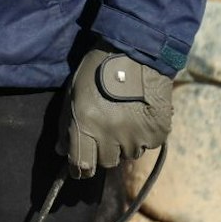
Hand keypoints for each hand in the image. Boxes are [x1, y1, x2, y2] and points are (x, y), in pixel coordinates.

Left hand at [63, 48, 173, 178]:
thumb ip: (66, 124)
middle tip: (104, 130)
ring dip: (123, 143)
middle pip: (106, 161)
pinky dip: (142, 135)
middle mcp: (112, 135)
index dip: (79, 168)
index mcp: (86, 125)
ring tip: (123, 117)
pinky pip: (147, 145)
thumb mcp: (73, 92)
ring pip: (127, 154)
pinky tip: (139, 114)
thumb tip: (61, 151)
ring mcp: (137, 136)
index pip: (81, 164)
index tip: (80, 166)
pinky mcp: (158, 133)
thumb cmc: (98, 70)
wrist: (138, 53)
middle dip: (102, 150)